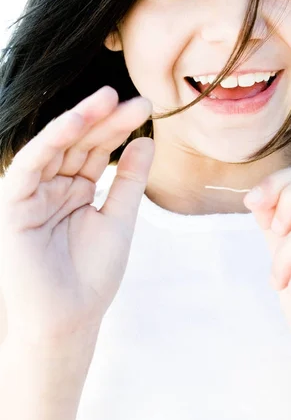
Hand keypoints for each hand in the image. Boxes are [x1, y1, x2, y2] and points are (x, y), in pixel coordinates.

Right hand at [0, 86, 153, 346]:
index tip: (145, 108)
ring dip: (81, 120)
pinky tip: (78, 119)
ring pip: (57, 146)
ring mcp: (33, 193)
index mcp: (76, 190)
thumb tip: (147, 140)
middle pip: (81, 143)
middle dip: (106, 119)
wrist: (68, 320)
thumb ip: (130, 180)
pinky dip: (52, 139)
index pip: (97, 150)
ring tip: (110, 99)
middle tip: (135, 99)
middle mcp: (54, 187)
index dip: (119, 128)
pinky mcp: (14, 203)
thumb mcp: (119, 219)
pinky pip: (31, 164)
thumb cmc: (92, 276)